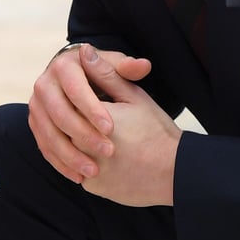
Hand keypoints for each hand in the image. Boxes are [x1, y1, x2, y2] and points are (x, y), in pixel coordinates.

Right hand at [29, 43, 150, 181]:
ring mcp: (36, 105)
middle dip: (82, 134)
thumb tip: (142, 65)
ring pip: (48, 133)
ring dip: (70, 155)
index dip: (92, 109)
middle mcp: (44, 83)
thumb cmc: (105, 76)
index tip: (111, 129)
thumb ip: (128, 69)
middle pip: (58, 112)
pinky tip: (79, 177)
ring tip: (94, 171)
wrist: (80, 84)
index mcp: (63, 65)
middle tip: (108, 152)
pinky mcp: (36, 123)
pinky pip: (44, 146)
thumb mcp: (116, 69)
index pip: (75, 88)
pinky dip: (60, 163)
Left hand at [78, 44, 181, 206]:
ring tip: (91, 135)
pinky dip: (82, 162)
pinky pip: (77, 171)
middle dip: (73, 119)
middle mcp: (85, 146)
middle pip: (63, 127)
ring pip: (67, 150)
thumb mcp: (133, 96)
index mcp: (92, 118)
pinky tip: (97, 155)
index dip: (77, 98)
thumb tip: (84, 51)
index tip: (90, 98)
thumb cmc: (156, 130)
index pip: (67, 102)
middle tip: (92, 118)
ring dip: (73, 142)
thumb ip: (105, 73)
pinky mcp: (93, 188)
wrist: (176, 172)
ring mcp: (87, 170)